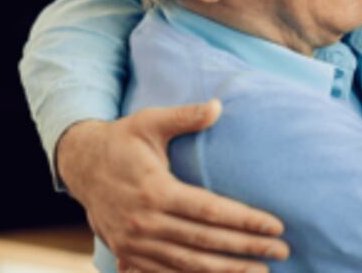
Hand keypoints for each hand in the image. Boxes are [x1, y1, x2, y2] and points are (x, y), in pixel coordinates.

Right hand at [56, 100, 289, 271]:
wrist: (79, 165)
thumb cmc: (122, 140)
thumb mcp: (150, 121)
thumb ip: (185, 117)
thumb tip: (218, 105)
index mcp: (155, 190)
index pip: (210, 211)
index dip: (245, 221)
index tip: (276, 227)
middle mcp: (145, 222)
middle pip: (205, 241)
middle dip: (246, 249)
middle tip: (281, 251)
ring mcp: (135, 243)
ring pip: (188, 264)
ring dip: (226, 270)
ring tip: (260, 271)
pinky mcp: (128, 254)